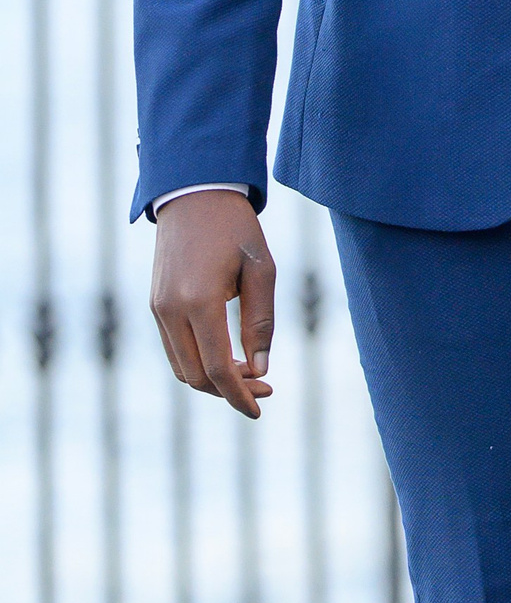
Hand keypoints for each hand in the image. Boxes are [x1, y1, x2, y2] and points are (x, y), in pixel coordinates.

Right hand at [150, 190, 275, 417]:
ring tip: (249, 373)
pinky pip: (173, 349)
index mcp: (199, 302)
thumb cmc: (236, 229)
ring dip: (212, 380)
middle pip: (196, 377)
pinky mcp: (155, 304)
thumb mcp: (261, 270)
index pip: (217, 369)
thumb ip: (261, 321)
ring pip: (181, 367)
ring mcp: (158, 309)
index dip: (239, 396)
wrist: (195, 194)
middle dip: (229, 391)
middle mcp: (171, 311)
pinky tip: (226, 356)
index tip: (259, 408)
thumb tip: (259, 369)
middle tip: (265, 386)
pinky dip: (197, 362)